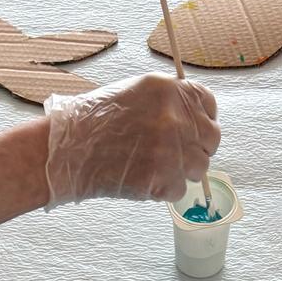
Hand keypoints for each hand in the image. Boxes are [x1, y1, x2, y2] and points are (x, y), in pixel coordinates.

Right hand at [44, 73, 219, 206]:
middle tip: (176, 156)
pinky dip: (165, 190)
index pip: (208, 105)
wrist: (70, 148)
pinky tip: (145, 180)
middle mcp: (175, 117)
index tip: (195, 131)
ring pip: (199, 168)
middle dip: (197, 149)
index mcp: (169, 90)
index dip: (204, 120)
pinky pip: (180, 190)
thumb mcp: (136, 93)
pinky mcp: (163, 179)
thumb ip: (168, 103)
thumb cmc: (96, 122)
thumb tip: (193, 120)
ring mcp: (171, 149)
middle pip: (211, 140)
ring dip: (182, 172)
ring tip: (154, 167)